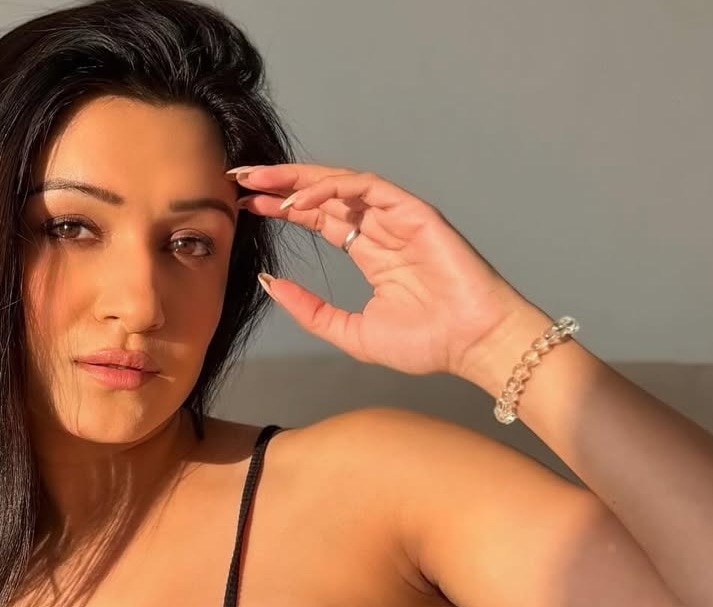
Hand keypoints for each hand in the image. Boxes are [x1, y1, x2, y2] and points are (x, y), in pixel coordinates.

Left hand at [232, 163, 535, 376]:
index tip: (246, 205)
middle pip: (323, 194)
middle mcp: (381, 229)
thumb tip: (268, 282)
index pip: (319, 218)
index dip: (282, 207)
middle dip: (280, 182)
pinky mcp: (414, 211)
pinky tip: (299, 200)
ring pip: (341, 183)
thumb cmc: (427, 343)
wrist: (472, 344)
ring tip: (259, 182)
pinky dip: (331, 188)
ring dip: (298, 179)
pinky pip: (367, 188)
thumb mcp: (349, 332)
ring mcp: (398, 217)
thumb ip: (309, 309)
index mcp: (370, 252)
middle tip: (240, 179)